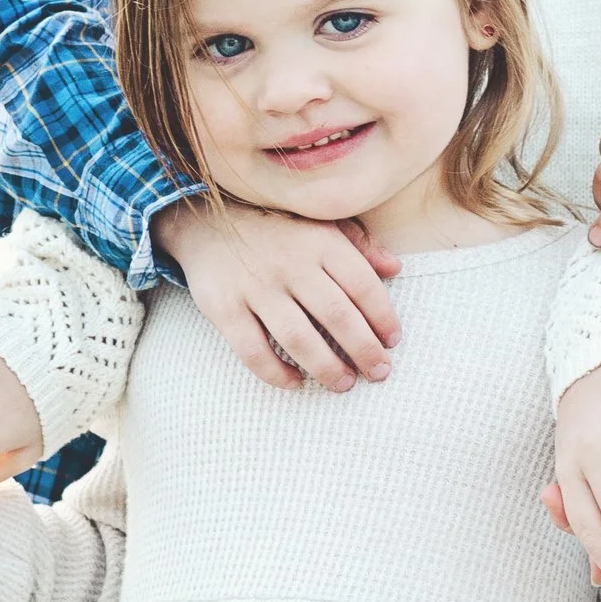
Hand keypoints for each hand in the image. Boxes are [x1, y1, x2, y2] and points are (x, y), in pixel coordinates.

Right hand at [164, 195, 402, 391]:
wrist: (205, 218)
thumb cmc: (276, 228)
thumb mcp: (319, 223)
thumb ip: (359, 244)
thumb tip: (395, 268)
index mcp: (320, 241)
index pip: (363, 285)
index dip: (383, 318)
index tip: (393, 341)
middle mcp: (290, 264)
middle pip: (337, 316)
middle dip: (364, 351)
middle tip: (379, 373)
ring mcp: (255, 287)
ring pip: (298, 338)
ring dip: (326, 368)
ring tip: (344, 383)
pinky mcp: (224, 308)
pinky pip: (253, 350)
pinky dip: (276, 373)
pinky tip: (295, 382)